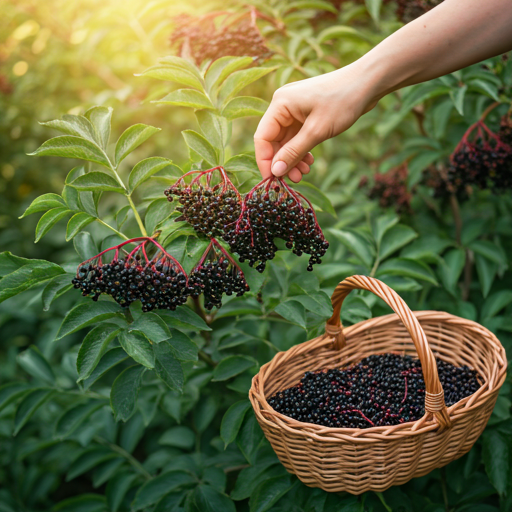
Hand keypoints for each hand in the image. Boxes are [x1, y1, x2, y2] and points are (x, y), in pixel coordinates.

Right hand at [254, 63, 377, 181]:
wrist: (368, 83)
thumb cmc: (342, 101)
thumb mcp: (316, 131)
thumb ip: (293, 152)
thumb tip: (275, 172)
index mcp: (280, 104)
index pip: (262, 138)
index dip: (265, 161)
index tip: (273, 180)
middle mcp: (283, 106)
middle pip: (274, 141)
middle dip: (283, 162)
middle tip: (295, 179)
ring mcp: (294, 111)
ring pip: (286, 142)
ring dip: (293, 159)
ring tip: (305, 172)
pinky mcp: (306, 115)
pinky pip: (297, 137)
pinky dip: (301, 151)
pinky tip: (310, 161)